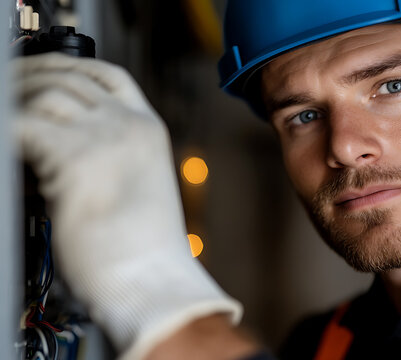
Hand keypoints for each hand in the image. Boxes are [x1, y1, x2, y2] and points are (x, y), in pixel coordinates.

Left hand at [13, 53, 241, 358]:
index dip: (71, 64)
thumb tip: (59, 145)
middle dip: (32, 75)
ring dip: (16, 102)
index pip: (107, 76)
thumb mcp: (137, 185)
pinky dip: (7, 130)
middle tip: (10, 86)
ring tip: (8, 123)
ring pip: (43, 94)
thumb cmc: (143, 248)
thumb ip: (109, 154)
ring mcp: (102, 137)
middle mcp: (127, 125)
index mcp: (148, 130)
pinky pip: (21, 124)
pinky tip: (8, 147)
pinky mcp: (72, 157)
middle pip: (69, 77)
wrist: (151, 280)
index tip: (47, 67)